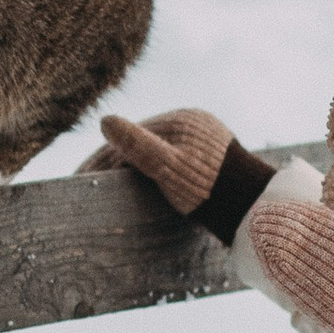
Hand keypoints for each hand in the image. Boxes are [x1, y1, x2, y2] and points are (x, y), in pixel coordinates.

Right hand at [85, 108, 239, 212]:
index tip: (81, 177)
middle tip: (86, 184)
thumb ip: (137, 145)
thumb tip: (105, 121)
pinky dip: (152, 177)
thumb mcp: (167, 166)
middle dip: (114, 164)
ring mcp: (203, 146)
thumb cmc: (209, 188)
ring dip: (131, 171)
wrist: (252, 211)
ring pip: (157, 155)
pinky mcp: (210, 165)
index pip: (132, 136)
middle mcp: (194, 127)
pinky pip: (172, 166)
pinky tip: (140, 191)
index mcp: (183, 121)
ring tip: (106, 191)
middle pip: (144, 144)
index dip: (103, 157)